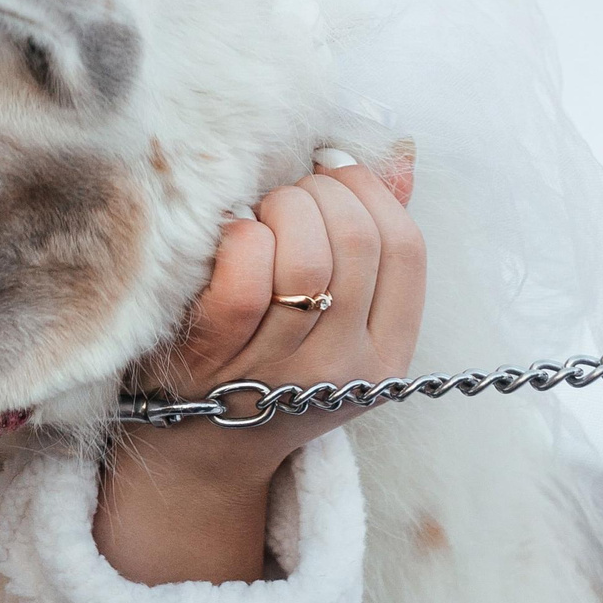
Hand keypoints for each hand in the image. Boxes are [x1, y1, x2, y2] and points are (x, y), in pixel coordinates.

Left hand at [95, 145, 423, 585]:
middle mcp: (344, 366)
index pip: (406, 247)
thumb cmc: (265, 362)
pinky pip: (242, 283)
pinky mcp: (217, 361)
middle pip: (355, 240)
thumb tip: (395, 155)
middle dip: (315, 192)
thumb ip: (371, 242)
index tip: (328, 172)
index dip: (367, 190)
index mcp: (388, 353)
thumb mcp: (337, 318)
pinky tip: (226, 234)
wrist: (196, 447)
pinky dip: (237, 239)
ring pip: (304, 256)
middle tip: (282, 193)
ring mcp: (282, 369)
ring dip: (276, 208)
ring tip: (256, 210)